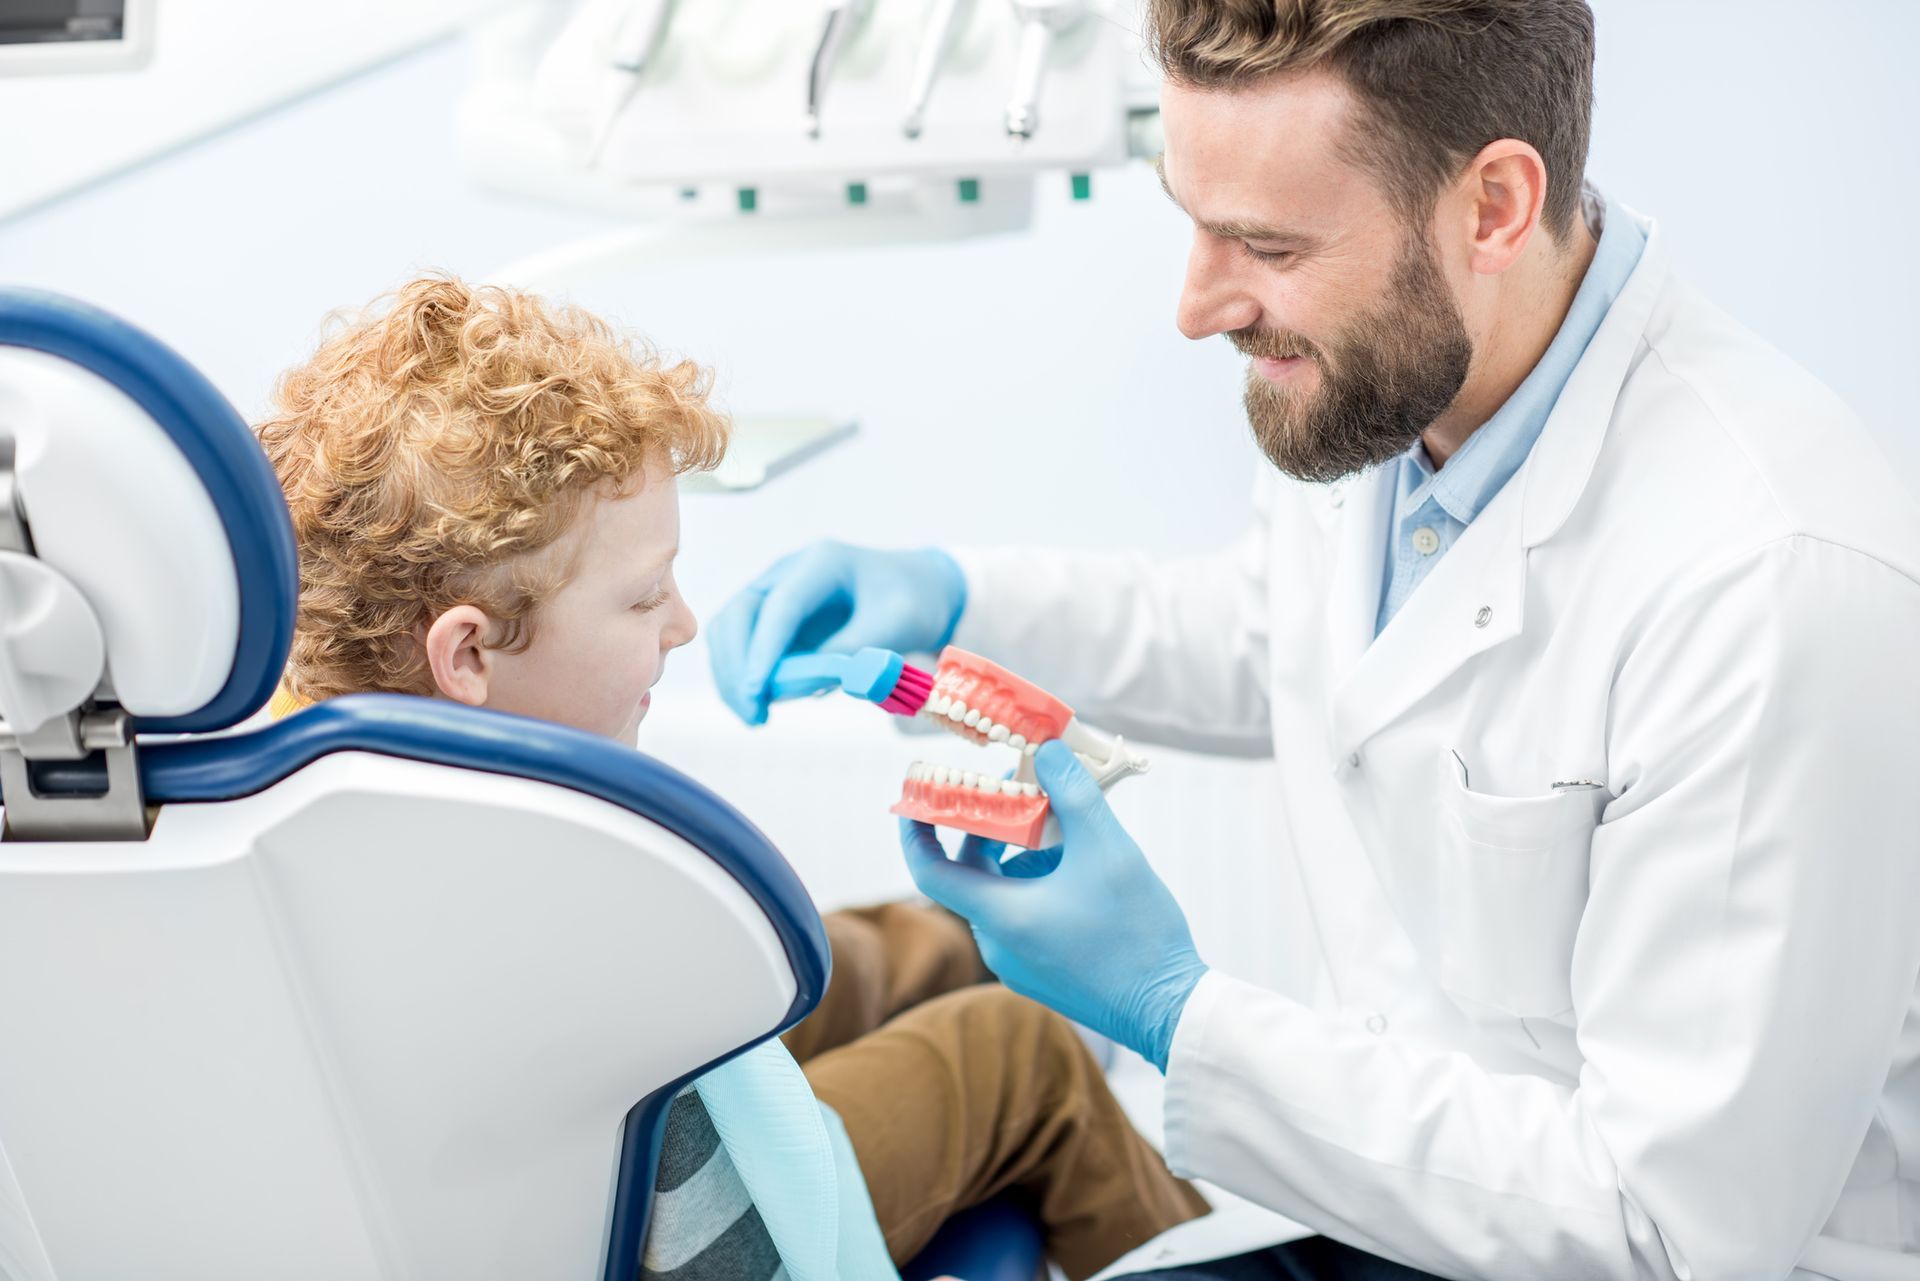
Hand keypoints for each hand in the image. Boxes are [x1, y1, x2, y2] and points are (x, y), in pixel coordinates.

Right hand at [707, 542, 966, 724]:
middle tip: (753, 713)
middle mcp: (787, 573)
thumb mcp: (896, 626)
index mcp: (822, 563)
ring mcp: (774, 594)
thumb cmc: (909, 602)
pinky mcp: (769, 619)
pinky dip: (740, 675)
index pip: (780, 606)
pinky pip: (739, 645)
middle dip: (738, 667)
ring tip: (755, 716)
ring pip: (728, 630)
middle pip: (739, 614)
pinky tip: (759, 703)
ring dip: (731, 675)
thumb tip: (806, 682)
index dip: (764, 650)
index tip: (757, 692)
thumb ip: (854, 651)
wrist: (914, 590)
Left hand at [899, 741, 1207, 1071]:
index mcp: (1001, 917)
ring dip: (1021, 855)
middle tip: (1017, 788)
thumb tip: (1048, 751)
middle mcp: (998, 944)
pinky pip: (1021, 917)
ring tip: (1064, 828)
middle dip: (991, 826)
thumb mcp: (1108, 848)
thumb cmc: (1139, 933)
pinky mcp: (1040, 973)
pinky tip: (1077, 869)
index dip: (916, 829)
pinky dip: (1036, 885)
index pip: (930, 870)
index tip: (918, 794)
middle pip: (972, 874)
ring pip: (1001, 894)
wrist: (1171, 1010)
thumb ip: (1073, 793)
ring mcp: (1018, 964)